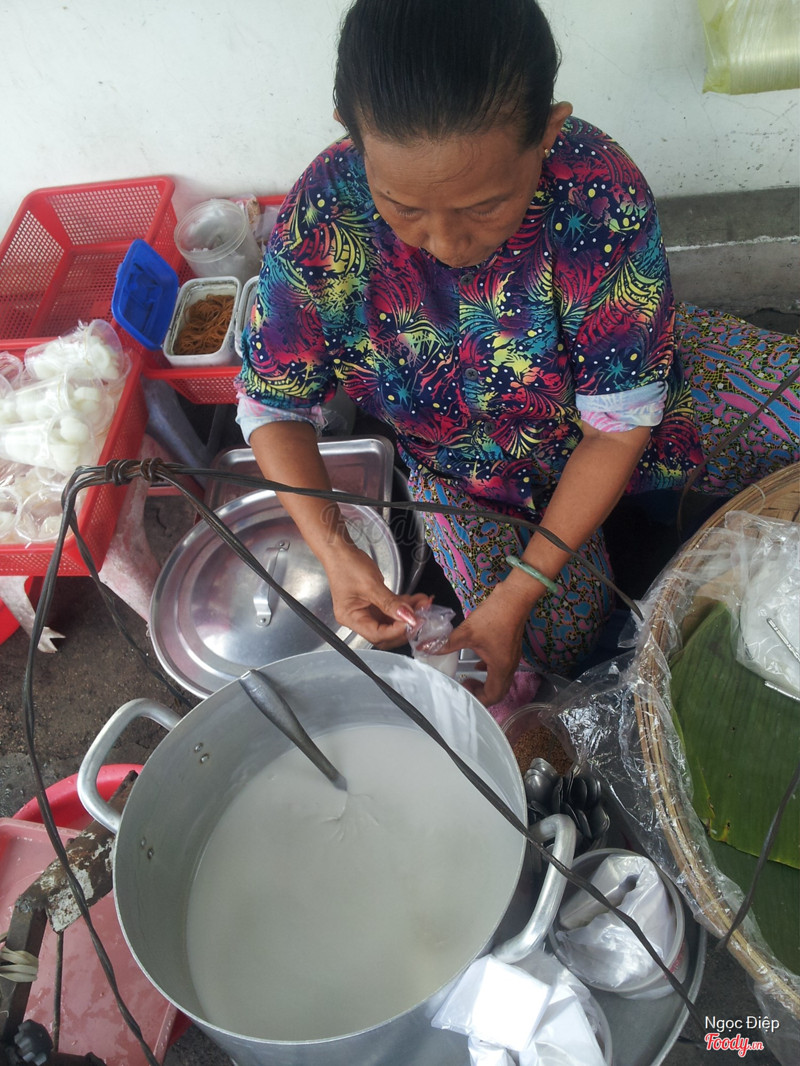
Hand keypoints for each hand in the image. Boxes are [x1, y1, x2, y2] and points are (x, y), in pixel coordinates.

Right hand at [326, 546, 431, 648]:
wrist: (340, 549)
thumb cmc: (346, 565)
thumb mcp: (371, 584)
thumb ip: (391, 603)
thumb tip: (408, 618)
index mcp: (351, 618)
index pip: (377, 634)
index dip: (396, 630)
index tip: (414, 622)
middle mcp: (358, 618)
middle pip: (385, 632)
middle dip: (405, 625)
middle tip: (422, 616)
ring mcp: (367, 611)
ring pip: (392, 620)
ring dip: (409, 614)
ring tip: (424, 604)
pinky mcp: (374, 603)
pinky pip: (392, 609)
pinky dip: (404, 606)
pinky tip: (417, 600)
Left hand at [444, 587, 530, 705]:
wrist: (513, 598)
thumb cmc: (494, 616)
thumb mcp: (467, 632)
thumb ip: (446, 643)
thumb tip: (424, 648)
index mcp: (501, 667)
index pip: (492, 696)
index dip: (477, 698)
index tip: (462, 688)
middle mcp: (509, 666)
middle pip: (498, 691)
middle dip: (481, 694)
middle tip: (465, 686)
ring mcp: (512, 657)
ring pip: (500, 680)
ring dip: (485, 683)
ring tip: (469, 678)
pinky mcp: (510, 648)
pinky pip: (500, 667)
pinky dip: (489, 669)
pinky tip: (478, 662)